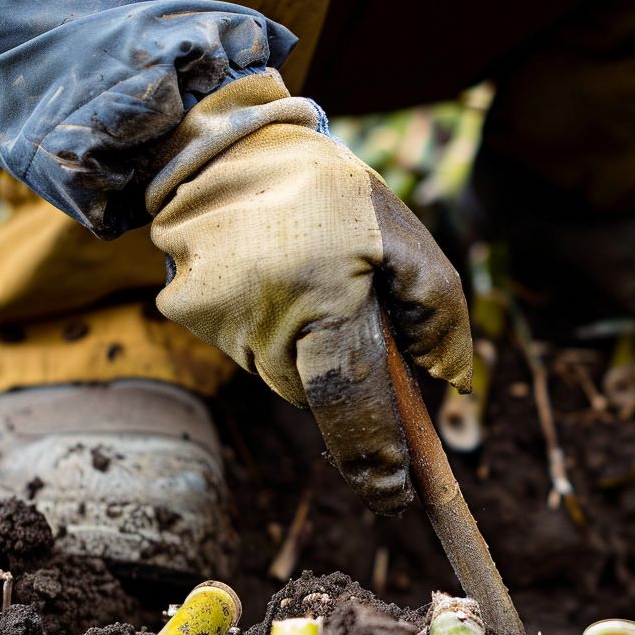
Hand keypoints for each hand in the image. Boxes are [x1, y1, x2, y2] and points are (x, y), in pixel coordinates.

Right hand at [147, 76, 471, 514]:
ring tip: (304, 279)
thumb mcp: (402, 233)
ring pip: (279, 372)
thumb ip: (437, 305)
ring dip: (302, 346)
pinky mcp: (185, 311)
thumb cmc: (328, 190)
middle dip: (341, 372)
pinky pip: (246, 347)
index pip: (351, 400)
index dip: (375, 454)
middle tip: (348, 314)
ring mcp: (215, 317)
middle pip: (316, 392)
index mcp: (320, 295)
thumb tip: (449, 380)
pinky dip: (267, 328)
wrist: (221, 139)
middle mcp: (260, 317)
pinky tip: (269, 277)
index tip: (395, 495)